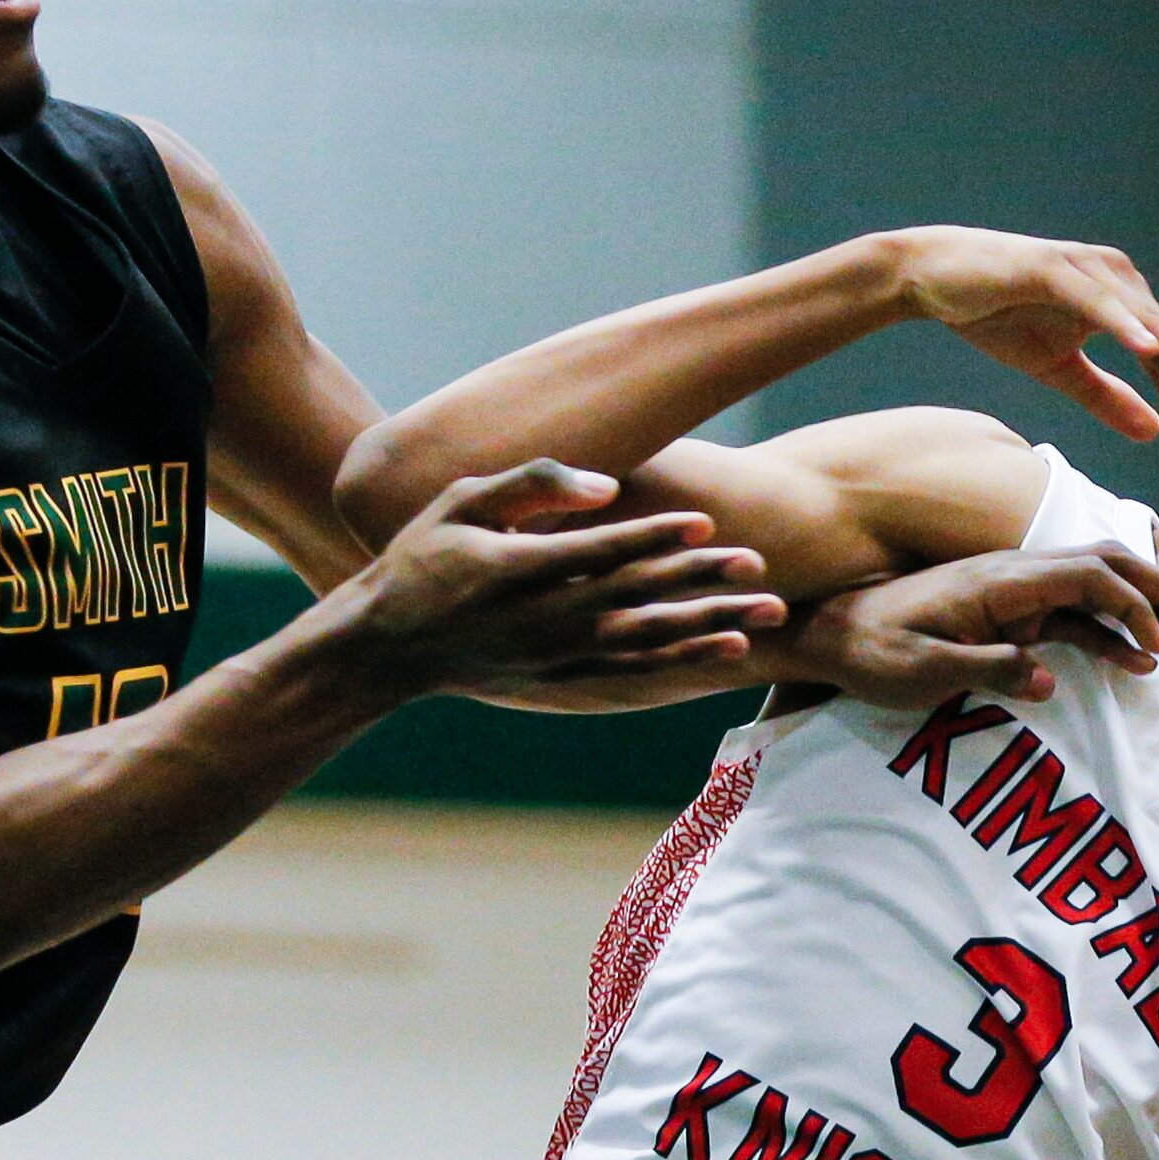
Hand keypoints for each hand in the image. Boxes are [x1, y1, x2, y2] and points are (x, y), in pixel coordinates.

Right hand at [333, 459, 788, 696]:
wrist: (388, 645)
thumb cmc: (422, 558)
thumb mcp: (460, 502)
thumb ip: (531, 485)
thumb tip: (607, 486)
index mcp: (516, 570)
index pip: (601, 552)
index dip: (656, 536)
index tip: (707, 520)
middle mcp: (543, 619)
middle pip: (639, 598)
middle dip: (702, 580)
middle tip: (760, 565)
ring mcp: (556, 653)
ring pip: (649, 640)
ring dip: (712, 624)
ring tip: (770, 611)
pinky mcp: (563, 674)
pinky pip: (637, 669)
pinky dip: (686, 659)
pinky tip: (729, 648)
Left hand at [787, 538, 1158, 708]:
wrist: (832, 636)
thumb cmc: (872, 654)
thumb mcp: (922, 671)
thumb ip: (986, 668)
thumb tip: (1048, 676)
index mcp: (999, 580)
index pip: (1085, 574)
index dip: (1133, 603)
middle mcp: (1014, 575)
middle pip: (1103, 564)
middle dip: (1157, 591)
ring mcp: (1013, 592)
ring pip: (1094, 585)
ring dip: (1141, 609)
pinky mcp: (1007, 613)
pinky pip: (1071, 614)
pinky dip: (1108, 632)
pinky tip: (1134, 661)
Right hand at [893, 229, 1158, 461]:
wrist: (935, 279)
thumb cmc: (997, 315)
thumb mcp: (1057, 368)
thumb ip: (1105, 397)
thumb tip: (1154, 432)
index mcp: (1120, 304)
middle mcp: (1115, 279)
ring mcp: (1087, 269)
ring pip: (1142, 322)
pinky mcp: (1056, 267)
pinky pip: (1097, 300)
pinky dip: (1124, 324)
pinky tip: (1149, 350)